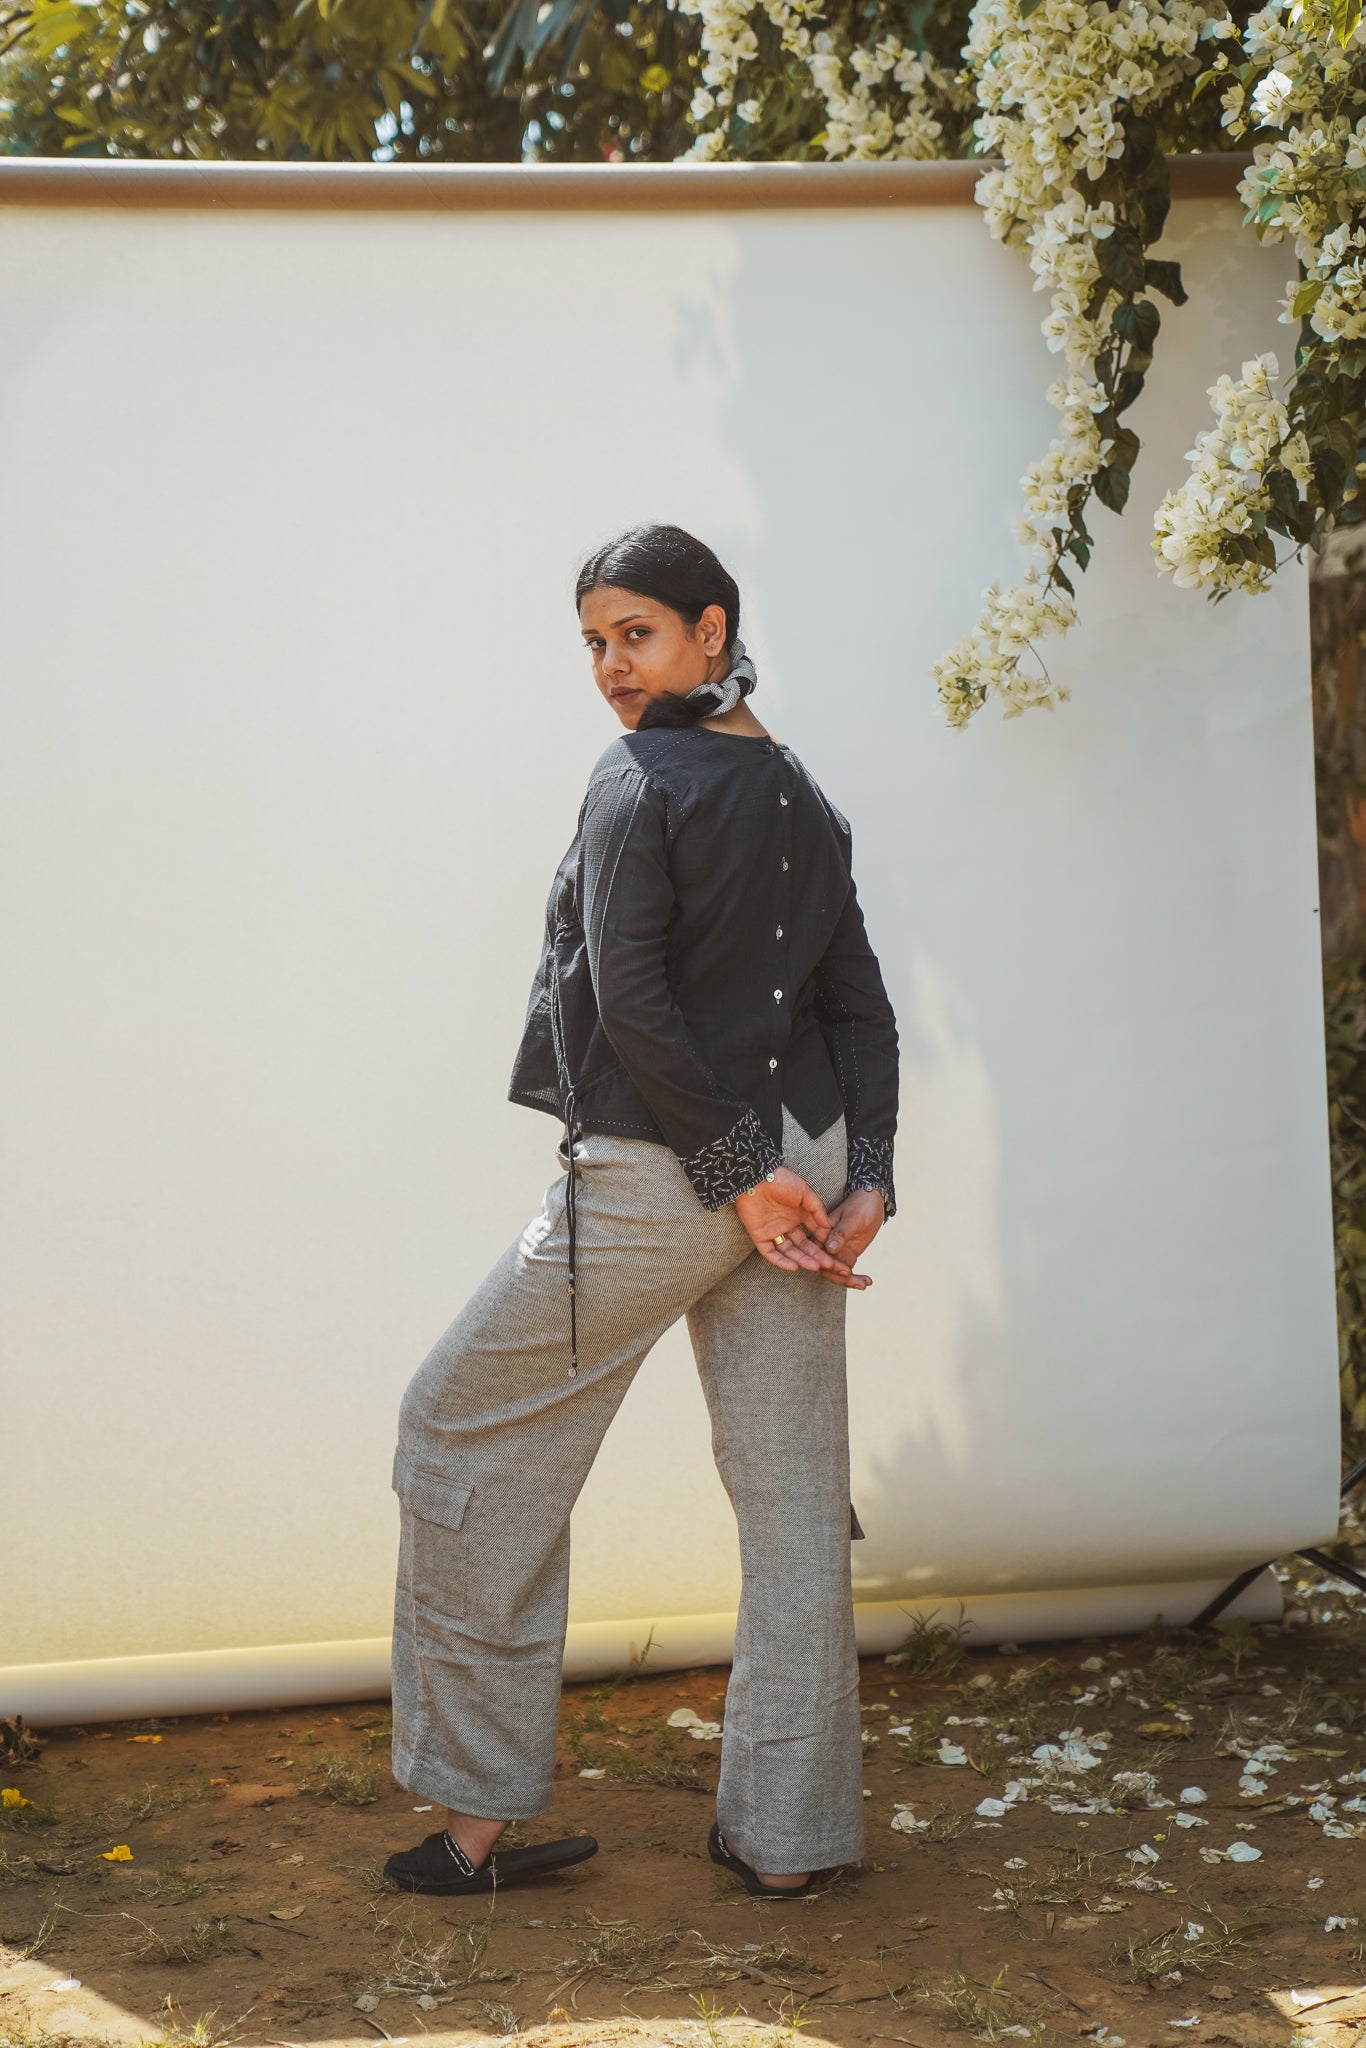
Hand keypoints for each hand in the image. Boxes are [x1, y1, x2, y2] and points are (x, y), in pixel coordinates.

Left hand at [733, 1166, 858, 1280]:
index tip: (835, 1252)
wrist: (757, 1177)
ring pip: (789, 1251)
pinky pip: (770, 1252)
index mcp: (799, 1215)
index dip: (824, 1242)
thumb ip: (817, 1209)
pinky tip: (794, 1267)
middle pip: (803, 1245)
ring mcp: (774, 1231)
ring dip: (802, 1259)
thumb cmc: (781, 1180)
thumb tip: (829, 1226)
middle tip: (828, 1264)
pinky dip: (781, 1261)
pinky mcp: (759, 1236)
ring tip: (815, 1266)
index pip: (814, 1233)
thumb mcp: (805, 1192)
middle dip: (816, 1255)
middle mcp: (787, 1225)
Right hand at [816, 1190, 884, 1289]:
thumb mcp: (852, 1218)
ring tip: (865, 1283)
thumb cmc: (861, 1204)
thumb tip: (830, 1248)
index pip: (818, 1252)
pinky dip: (855, 1279)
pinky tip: (867, 1282)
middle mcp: (824, 1243)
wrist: (872, 1202)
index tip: (845, 1270)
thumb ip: (841, 1233)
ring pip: (835, 1272)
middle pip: (825, 1266)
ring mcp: (835, 1251)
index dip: (828, 1265)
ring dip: (849, 1281)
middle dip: (839, 1276)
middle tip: (855, 1279)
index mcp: (820, 1231)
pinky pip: (846, 1271)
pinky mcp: (846, 1255)